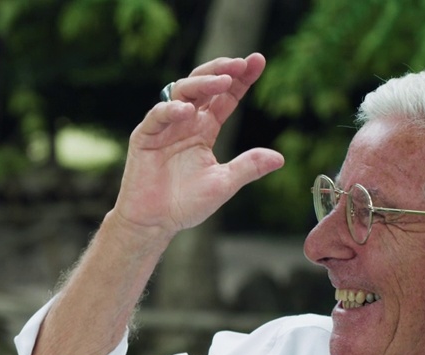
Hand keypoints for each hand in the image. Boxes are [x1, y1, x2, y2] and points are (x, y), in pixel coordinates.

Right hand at [113, 53, 283, 245]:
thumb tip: (280, 158)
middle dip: (221, 70)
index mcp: (205, 129)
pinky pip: (157, 116)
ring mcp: (164, 128)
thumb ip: (248, 167)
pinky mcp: (144, 137)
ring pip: (181, 92)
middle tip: (240, 63)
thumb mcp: (224, 184)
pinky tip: (188, 110)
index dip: (241, 79)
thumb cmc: (186, 204)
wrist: (154, 222)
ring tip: (221, 82)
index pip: (225, 97)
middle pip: (203, 85)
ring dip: (202, 83)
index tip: (258, 61)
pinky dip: (170, 110)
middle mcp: (185, 123)